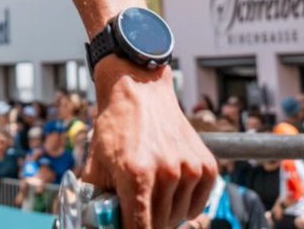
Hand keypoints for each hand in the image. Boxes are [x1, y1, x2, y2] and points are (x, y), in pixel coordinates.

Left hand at [84, 60, 215, 228]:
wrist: (138, 89)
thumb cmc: (115, 126)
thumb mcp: (96, 160)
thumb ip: (96, 197)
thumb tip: (96, 223)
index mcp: (136, 174)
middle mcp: (166, 172)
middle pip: (160, 225)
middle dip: (145, 222)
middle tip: (135, 206)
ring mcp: (189, 169)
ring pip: (179, 217)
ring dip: (165, 212)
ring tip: (150, 190)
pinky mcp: (206, 166)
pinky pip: (197, 205)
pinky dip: (185, 204)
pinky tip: (169, 187)